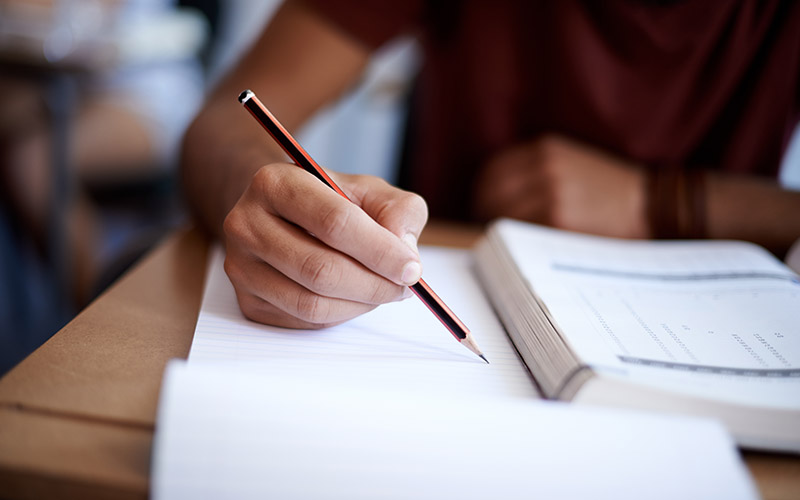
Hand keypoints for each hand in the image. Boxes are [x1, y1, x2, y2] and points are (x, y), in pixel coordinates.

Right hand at [222, 164, 427, 328]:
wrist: (282, 214)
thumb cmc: (329, 201)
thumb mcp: (369, 190)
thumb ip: (398, 210)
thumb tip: (404, 250)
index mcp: (275, 183)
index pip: (334, 222)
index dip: (380, 251)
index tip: (412, 268)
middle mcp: (246, 223)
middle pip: (320, 269)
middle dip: (374, 284)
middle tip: (405, 286)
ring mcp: (241, 266)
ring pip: (311, 303)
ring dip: (360, 304)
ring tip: (383, 290)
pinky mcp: (247, 300)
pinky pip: (304, 320)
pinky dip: (341, 314)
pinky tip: (354, 296)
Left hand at [473, 135, 648, 238]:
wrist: (650, 205)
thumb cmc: (609, 190)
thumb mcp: (571, 162)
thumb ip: (534, 171)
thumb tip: (492, 196)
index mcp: (545, 149)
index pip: (491, 171)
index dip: (482, 193)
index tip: (482, 208)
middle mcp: (545, 167)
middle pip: (490, 194)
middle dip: (485, 214)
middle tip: (488, 231)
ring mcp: (551, 194)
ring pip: (502, 215)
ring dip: (498, 231)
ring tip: (505, 243)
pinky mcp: (558, 220)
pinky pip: (521, 233)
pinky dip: (516, 243)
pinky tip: (523, 250)